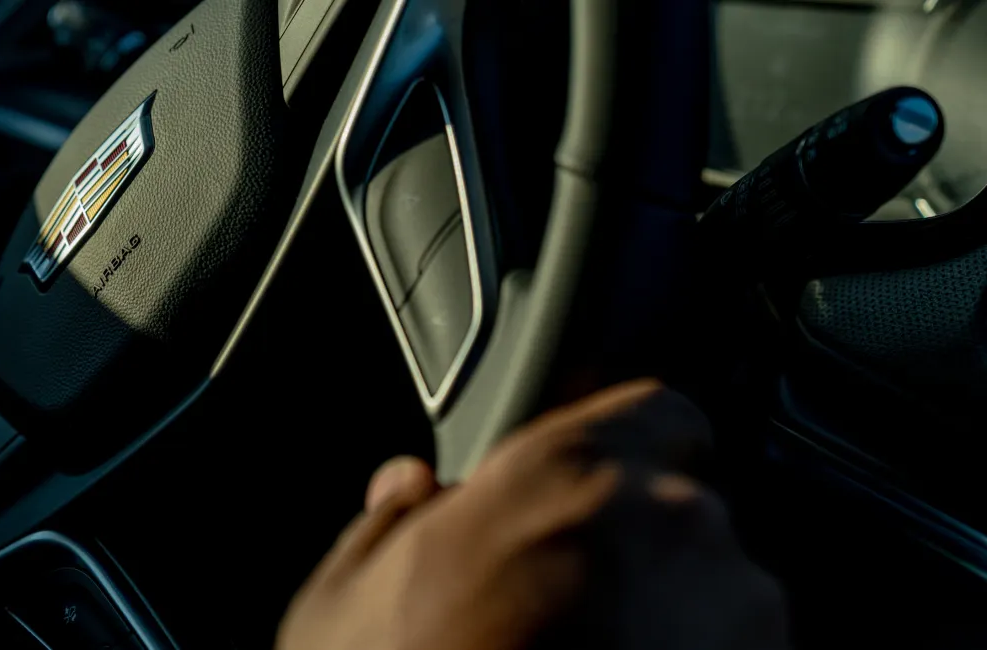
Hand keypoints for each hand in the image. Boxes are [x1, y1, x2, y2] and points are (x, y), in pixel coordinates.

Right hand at [277, 380, 789, 649]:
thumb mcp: (340, 608)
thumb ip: (385, 526)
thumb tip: (406, 492)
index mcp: (564, 472)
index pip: (653, 410)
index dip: (621, 452)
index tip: (588, 493)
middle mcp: (670, 524)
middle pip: (676, 511)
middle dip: (628, 553)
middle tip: (556, 614)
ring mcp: (735, 614)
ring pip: (715, 592)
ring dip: (670, 618)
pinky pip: (737, 649)